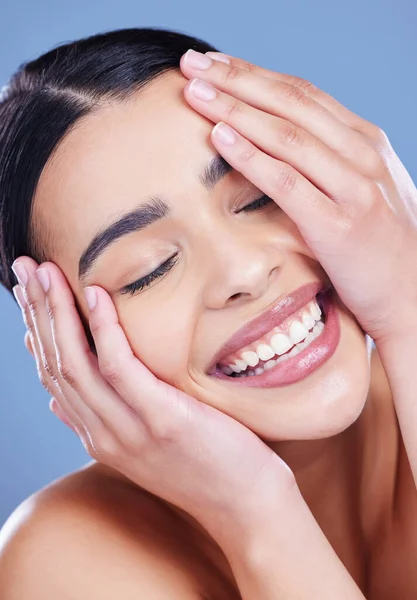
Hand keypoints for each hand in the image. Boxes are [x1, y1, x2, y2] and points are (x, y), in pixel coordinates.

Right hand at [11, 258, 290, 537]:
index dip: (37, 332)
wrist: (245, 507)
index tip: (27, 296)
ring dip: (57, 313)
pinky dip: (103, 330)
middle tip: (25, 269)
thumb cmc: (205, 466)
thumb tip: (57, 401)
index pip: (53, 376)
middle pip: (56, 364)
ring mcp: (129, 430)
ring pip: (77, 364)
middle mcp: (103, 433)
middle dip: (36, 312)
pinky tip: (95, 294)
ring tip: (45, 272)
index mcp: (98, 435)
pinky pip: (121, 368)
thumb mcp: (142, 444)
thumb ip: (101, 419)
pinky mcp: (161, 420)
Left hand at [180, 50, 416, 342]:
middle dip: (236, 79)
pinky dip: (252, 156)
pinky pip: (288, 182)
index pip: (302, 94)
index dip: (254, 74)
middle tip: (192, 62)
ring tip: (195, 92)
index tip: (214, 63)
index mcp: (365, 141)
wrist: (412, 294)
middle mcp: (362, 154)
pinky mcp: (340, 225)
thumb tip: (276, 143)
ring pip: (286, 135)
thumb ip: (327, 162)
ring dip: (235, 109)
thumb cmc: (378, 245)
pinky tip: (220, 137)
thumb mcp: (359, 188)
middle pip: (290, 103)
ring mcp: (354, 187)